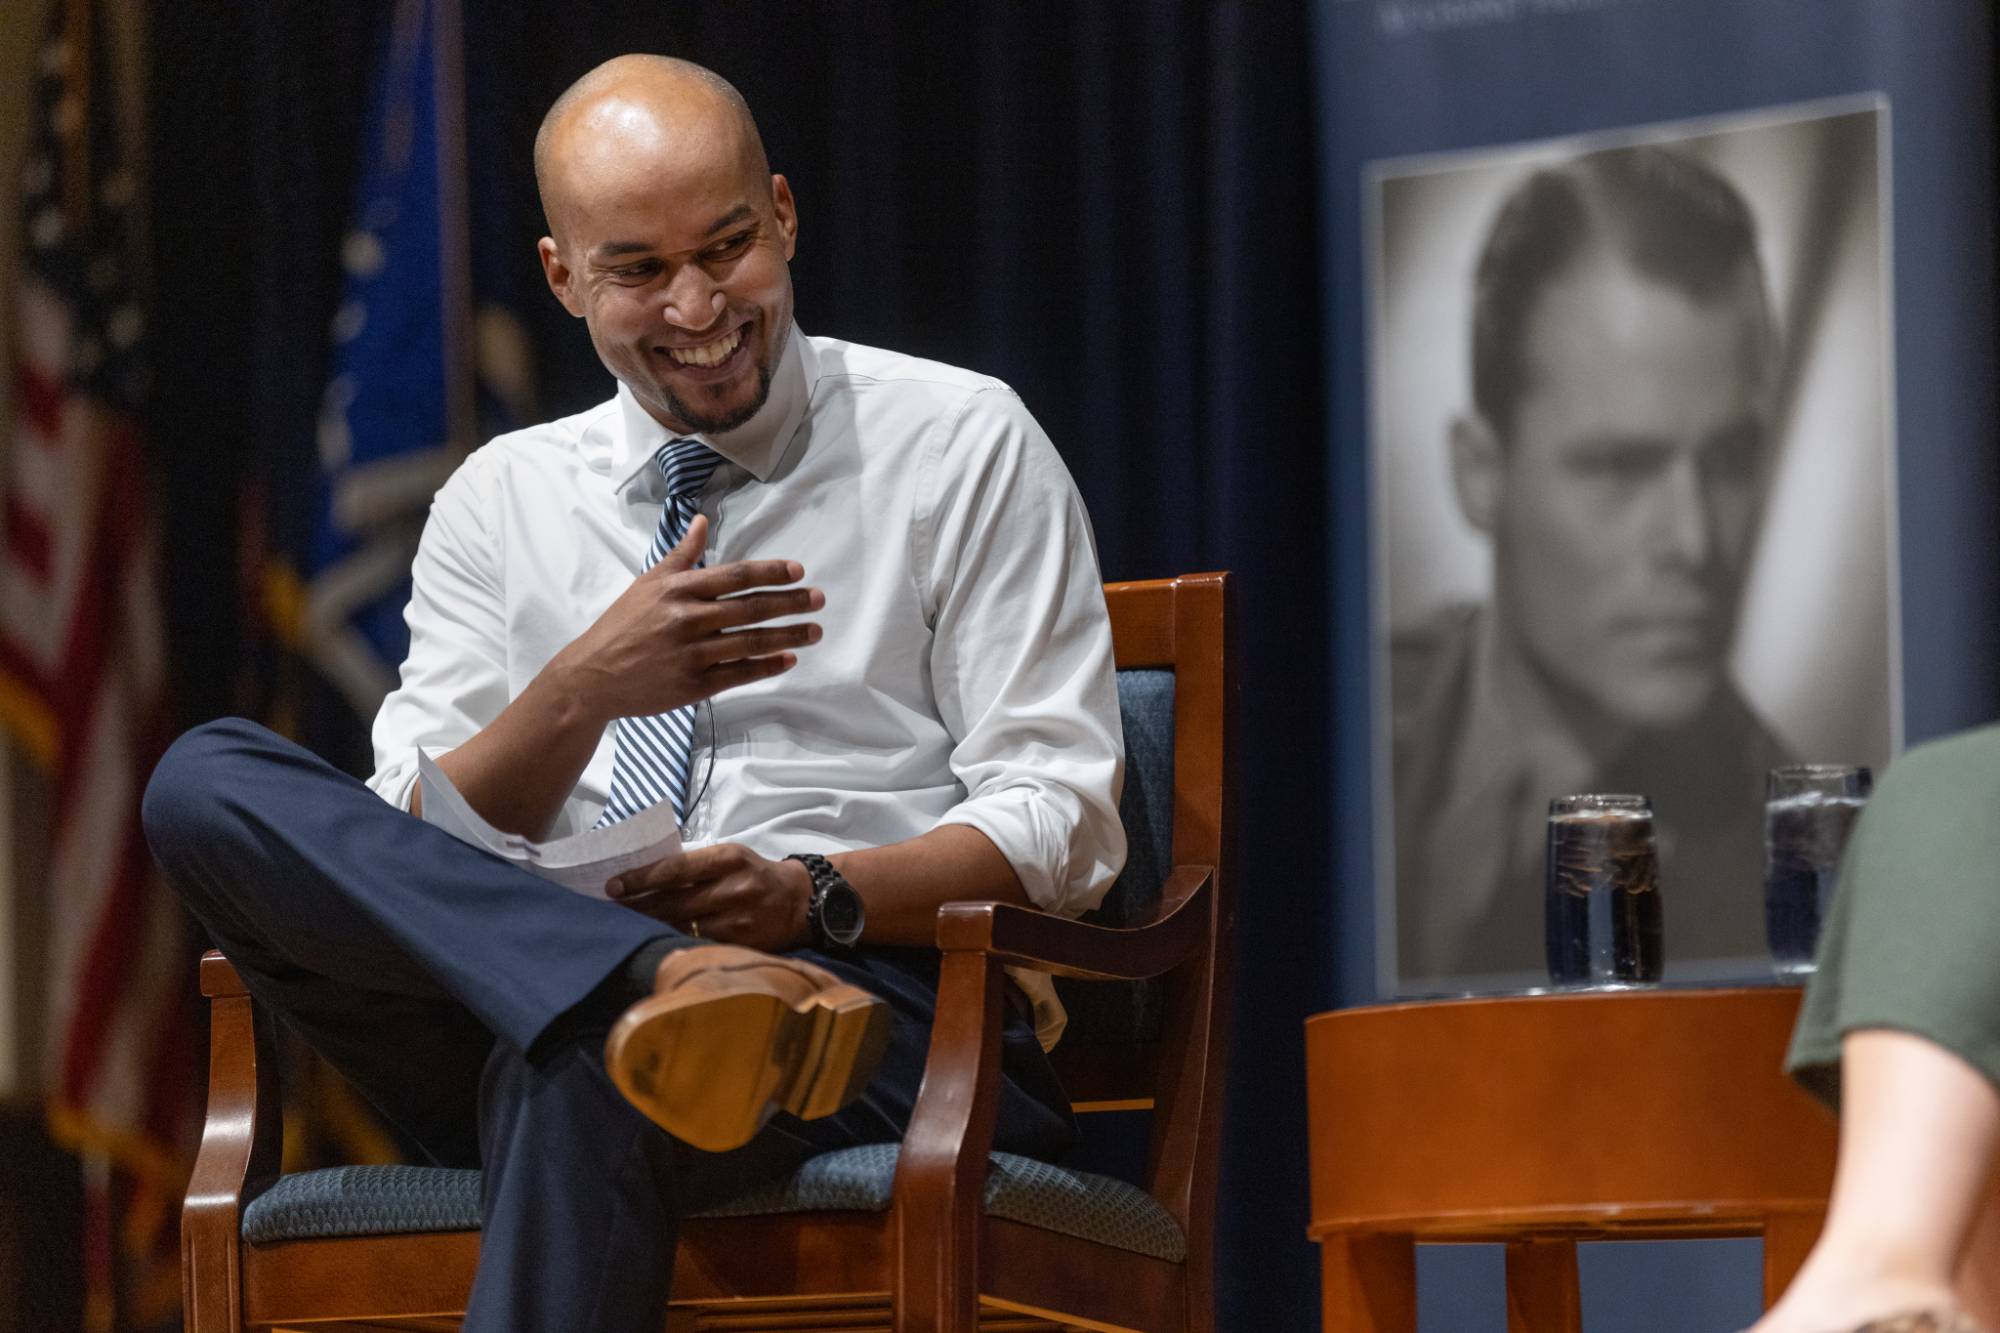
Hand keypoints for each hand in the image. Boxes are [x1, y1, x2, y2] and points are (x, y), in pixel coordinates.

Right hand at [551, 515, 822, 721]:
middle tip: (819, 600)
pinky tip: (788, 660)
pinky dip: (767, 666)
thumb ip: (682, 554)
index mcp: (677, 589)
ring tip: (814, 631)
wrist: (592, 676)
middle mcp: (686, 618)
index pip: (735, 576)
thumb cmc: (623, 625)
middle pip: (750, 608)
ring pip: (750, 642)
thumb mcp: (649, 583)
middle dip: (790, 603)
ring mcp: (691, 654)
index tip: (799, 572)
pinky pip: (739, 673)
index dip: (770, 573)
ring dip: (788, 636)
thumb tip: (703, 521)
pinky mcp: (693, 685)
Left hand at [607, 843, 813, 952]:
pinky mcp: (740, 943)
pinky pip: (697, 943)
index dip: (640, 879)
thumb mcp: (730, 857)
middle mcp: (732, 888)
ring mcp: (736, 919)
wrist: (800, 901)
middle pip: (672, 901)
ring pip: (680, 926)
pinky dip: (673, 941)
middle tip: (607, 910)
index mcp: (728, 858)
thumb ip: (696, 865)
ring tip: (623, 926)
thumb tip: (646, 876)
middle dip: (636, 907)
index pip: (674, 868)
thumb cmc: (755, 874)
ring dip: (649, 926)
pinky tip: (654, 942)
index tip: (612, 886)